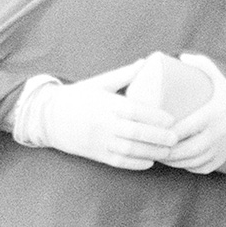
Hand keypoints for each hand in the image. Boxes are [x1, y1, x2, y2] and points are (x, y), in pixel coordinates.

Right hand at [24, 62, 177, 168]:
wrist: (49, 117)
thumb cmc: (78, 96)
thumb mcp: (100, 82)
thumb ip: (123, 75)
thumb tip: (146, 62)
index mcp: (106, 104)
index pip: (134, 111)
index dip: (154, 116)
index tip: (171, 119)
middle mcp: (103, 124)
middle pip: (134, 133)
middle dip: (157, 137)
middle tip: (176, 138)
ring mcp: (99, 141)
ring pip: (129, 150)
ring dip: (151, 152)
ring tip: (168, 151)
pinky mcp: (95, 154)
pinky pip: (118, 161)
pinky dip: (135, 163)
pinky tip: (150, 162)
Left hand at [164, 53, 225, 174]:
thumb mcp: (221, 79)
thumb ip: (203, 65)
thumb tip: (181, 57)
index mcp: (212, 116)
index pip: (183, 128)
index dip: (165, 132)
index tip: (153, 127)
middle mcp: (215, 136)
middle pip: (183, 149)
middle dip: (164, 149)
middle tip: (150, 142)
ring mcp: (218, 151)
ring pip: (189, 162)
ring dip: (171, 160)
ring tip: (156, 151)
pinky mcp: (220, 161)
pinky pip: (198, 169)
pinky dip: (184, 166)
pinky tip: (173, 161)